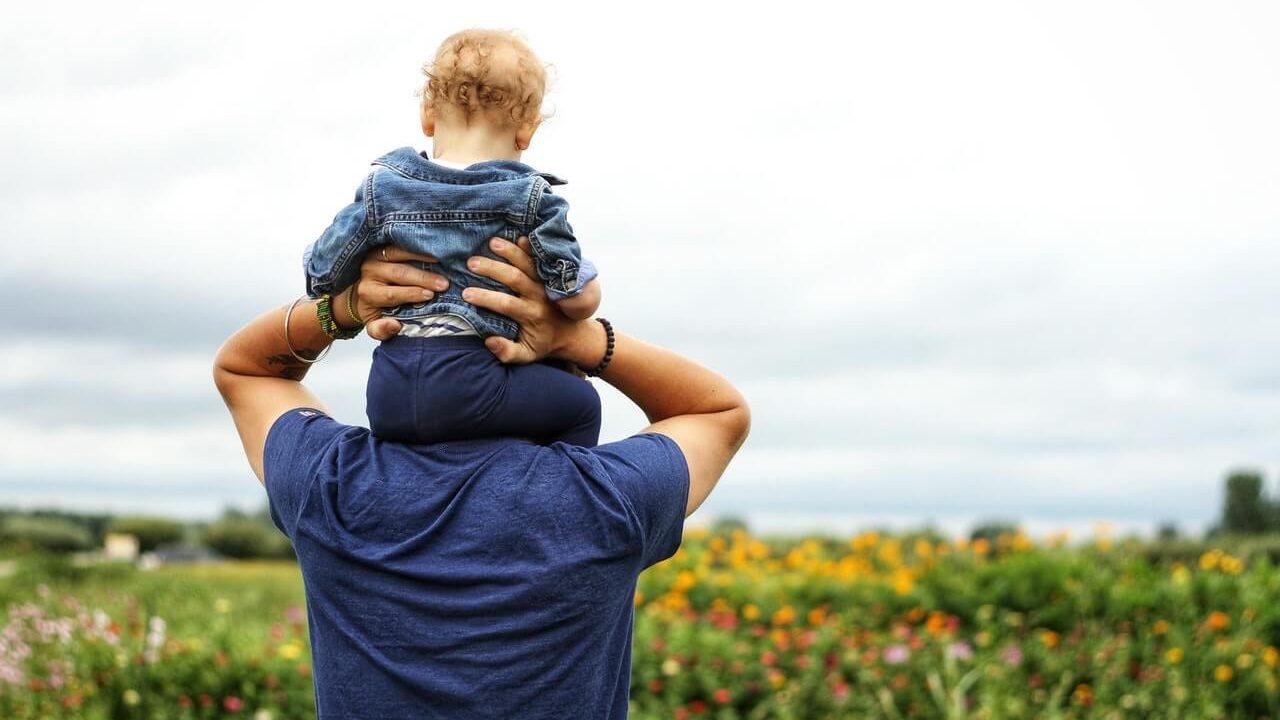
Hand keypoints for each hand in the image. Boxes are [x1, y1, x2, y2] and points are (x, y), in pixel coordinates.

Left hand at [342, 247, 448, 339]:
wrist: (363, 290)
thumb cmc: (376, 309)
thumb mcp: (374, 325)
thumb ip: (381, 330)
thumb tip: (395, 325)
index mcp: (368, 293)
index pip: (391, 294)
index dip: (411, 294)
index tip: (430, 296)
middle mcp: (369, 272)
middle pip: (398, 273)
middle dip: (423, 278)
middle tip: (443, 283)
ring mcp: (376, 255)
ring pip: (400, 253)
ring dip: (423, 257)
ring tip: (442, 261)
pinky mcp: (383, 245)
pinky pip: (401, 242)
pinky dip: (418, 245)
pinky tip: (434, 248)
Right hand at [463, 237, 602, 366]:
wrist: (570, 333)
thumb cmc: (542, 343)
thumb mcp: (526, 355)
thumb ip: (507, 352)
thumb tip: (489, 341)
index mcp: (531, 315)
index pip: (506, 304)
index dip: (486, 298)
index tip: (466, 293)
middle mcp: (538, 296)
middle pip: (515, 278)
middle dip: (493, 269)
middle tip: (471, 262)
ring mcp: (544, 283)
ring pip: (528, 264)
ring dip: (510, 252)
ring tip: (492, 242)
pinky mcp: (549, 274)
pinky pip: (540, 259)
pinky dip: (531, 248)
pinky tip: (520, 236)